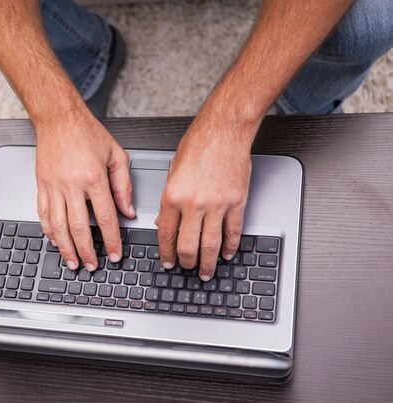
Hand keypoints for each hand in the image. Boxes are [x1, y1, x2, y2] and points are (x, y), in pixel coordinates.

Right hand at [35, 108, 135, 270]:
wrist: (58, 117)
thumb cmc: (87, 132)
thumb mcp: (116, 155)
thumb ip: (124, 186)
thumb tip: (128, 212)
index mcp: (94, 178)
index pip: (106, 218)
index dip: (111, 240)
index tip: (114, 254)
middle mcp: (72, 185)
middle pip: (80, 228)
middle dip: (87, 252)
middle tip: (93, 266)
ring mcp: (54, 187)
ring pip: (59, 226)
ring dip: (66, 248)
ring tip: (73, 262)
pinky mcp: (41, 185)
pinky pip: (43, 214)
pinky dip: (49, 231)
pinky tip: (55, 241)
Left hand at [155, 113, 254, 279]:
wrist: (225, 130)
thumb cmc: (198, 144)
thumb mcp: (172, 172)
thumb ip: (169, 200)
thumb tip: (164, 222)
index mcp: (173, 196)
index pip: (166, 234)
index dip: (166, 252)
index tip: (168, 262)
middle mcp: (194, 203)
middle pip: (188, 245)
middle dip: (185, 262)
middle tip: (185, 268)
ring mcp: (217, 205)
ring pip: (211, 245)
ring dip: (207, 263)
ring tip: (205, 272)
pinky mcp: (237, 202)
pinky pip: (233, 232)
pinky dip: (230, 247)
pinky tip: (226, 254)